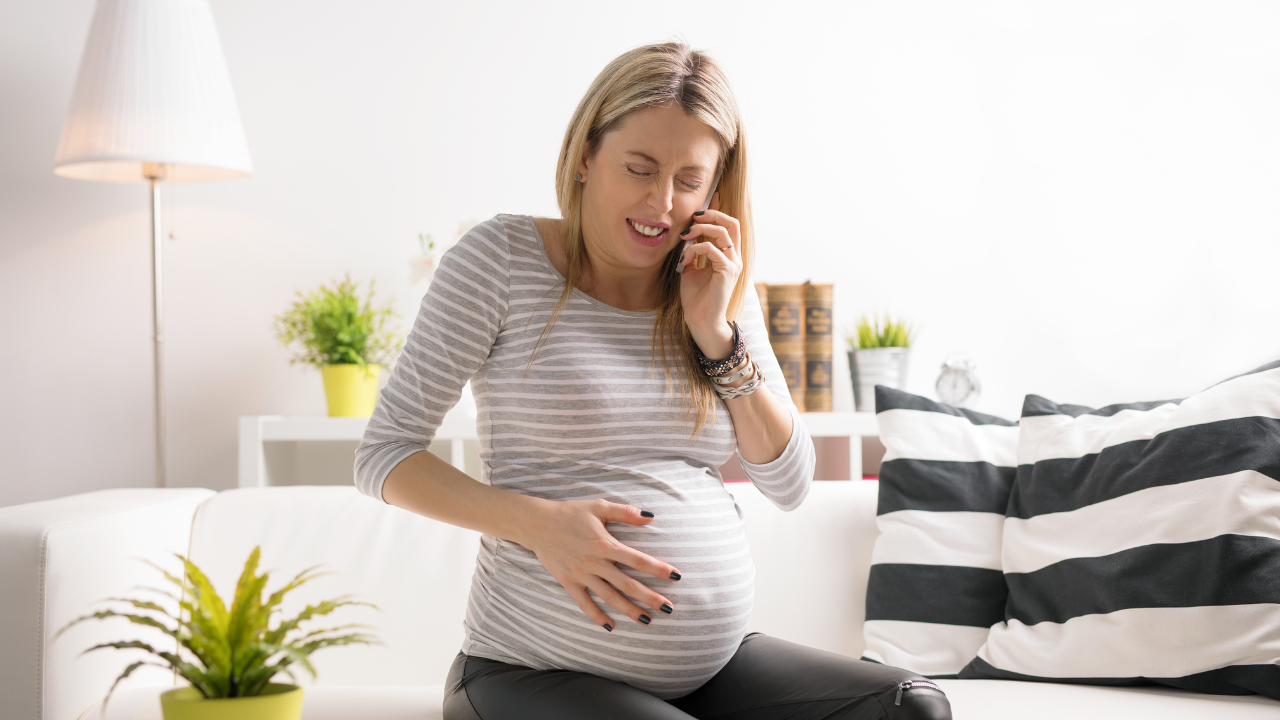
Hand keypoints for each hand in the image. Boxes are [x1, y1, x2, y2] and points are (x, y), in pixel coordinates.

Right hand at [521, 498, 680, 629]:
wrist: (537, 524)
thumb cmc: (570, 513)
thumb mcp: (598, 506)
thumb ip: (625, 512)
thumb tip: (651, 517)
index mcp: (605, 544)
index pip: (638, 559)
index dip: (658, 569)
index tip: (676, 576)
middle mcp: (595, 563)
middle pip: (628, 584)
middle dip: (650, 597)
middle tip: (668, 608)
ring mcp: (581, 575)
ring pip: (610, 597)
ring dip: (629, 610)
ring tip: (646, 620)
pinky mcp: (568, 582)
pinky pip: (585, 604)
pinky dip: (597, 616)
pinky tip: (610, 627)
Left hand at [676, 192, 740, 357]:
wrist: (700, 320)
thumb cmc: (696, 297)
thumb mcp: (691, 268)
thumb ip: (693, 251)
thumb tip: (688, 234)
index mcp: (728, 255)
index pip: (728, 226)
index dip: (718, 210)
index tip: (709, 197)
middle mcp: (734, 257)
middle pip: (731, 223)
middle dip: (712, 214)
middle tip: (694, 216)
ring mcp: (733, 264)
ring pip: (723, 233)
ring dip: (701, 230)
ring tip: (685, 236)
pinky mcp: (727, 272)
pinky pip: (712, 249)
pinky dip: (695, 249)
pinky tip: (685, 258)